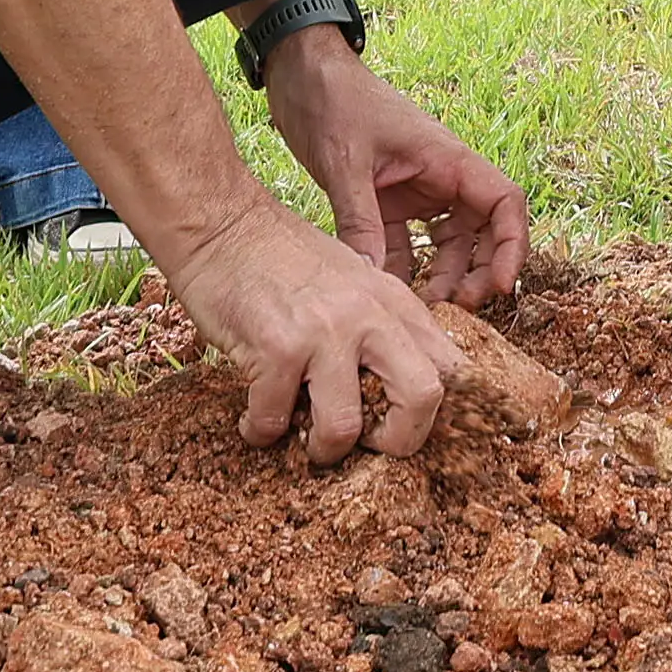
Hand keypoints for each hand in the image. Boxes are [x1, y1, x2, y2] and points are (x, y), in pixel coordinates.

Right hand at [164, 201, 465, 463]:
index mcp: (394, 302)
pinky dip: (260, 430)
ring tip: (299, 437)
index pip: (451, 367)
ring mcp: (325, 331)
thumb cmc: (280, 256)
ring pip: (344, 426)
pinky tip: (251, 419)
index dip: (434, 412)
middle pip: (423, 397)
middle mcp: (369, 315)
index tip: (400, 426)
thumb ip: (379, 324)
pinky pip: (273, 419)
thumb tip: (394, 389)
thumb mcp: (351, 280)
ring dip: (319, 448)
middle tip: (366, 447)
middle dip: (398, 441)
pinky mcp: (276, 346)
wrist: (221, 223)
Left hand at [268, 38, 531, 305]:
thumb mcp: (345, 164)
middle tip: (454, 309)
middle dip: (477, 272)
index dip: (511, 246)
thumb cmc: (332, 100)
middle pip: (483, 233)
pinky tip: (387, 293)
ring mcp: (416, 190)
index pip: (504, 203)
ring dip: (442, 277)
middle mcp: (441, 177)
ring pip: (447, 245)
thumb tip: (373, 282)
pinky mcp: (387, 201)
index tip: (498, 286)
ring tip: (420, 308)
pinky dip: (403, 270)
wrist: (299, 72)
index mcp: (448, 159)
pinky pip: (408, 244)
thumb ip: (361, 222)